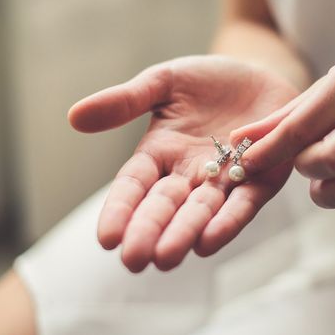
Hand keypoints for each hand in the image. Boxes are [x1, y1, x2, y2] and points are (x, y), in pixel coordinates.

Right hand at [69, 55, 297, 271]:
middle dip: (149, 232)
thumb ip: (126, 101)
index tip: (106, 238)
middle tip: (134, 260)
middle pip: (165, 206)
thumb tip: (73, 117)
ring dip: (185, 234)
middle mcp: (188, 174)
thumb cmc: (208, 80)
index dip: (120, 210)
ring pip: (201, 211)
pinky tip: (210, 242)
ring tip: (167, 258)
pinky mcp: (260, 180)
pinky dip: (228, 222)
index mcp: (160, 153)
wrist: (259, 74)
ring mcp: (224, 180)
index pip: (134, 186)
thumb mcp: (164, 82)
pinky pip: (243, 204)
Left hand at [231, 47, 334, 207]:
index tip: (247, 163)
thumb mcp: (333, 85)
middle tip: (305, 163)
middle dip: (306, 170)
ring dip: (327, 193)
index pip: (304, 124)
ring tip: (322, 180)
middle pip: (330, 160)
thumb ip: (287, 115)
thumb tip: (240, 139)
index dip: (271, 149)